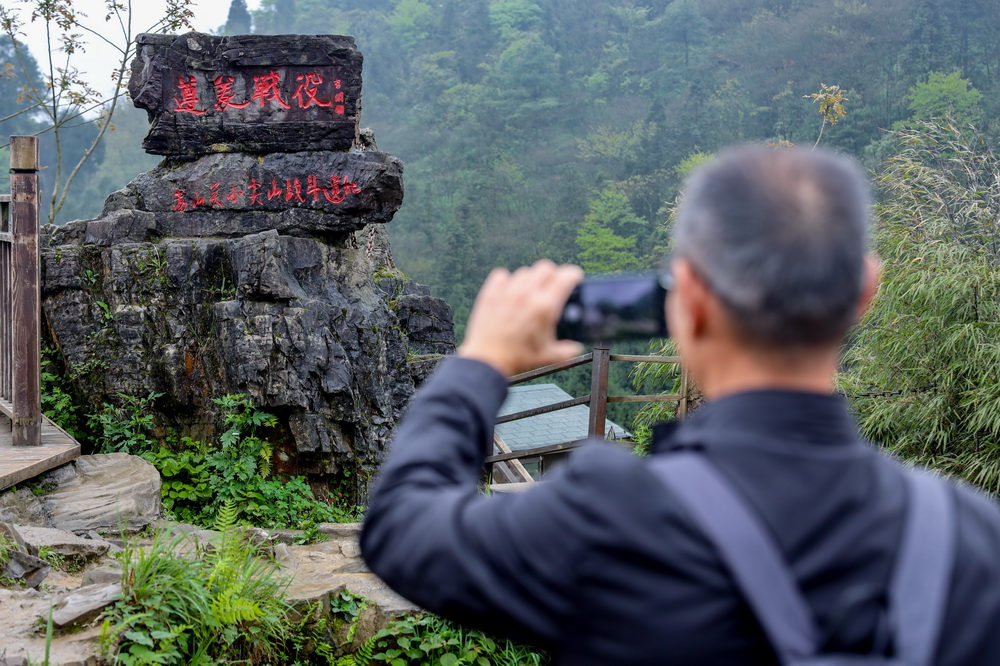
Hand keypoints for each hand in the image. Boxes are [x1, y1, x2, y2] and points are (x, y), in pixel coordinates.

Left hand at [458, 260, 583, 377]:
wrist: (487, 361)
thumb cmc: (517, 358)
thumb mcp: (548, 356)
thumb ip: (567, 351)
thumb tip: (575, 347)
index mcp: (545, 307)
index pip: (565, 276)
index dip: (573, 274)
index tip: (574, 278)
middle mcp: (527, 294)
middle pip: (545, 267)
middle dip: (553, 274)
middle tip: (552, 285)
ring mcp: (507, 291)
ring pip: (525, 271)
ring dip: (530, 279)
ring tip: (529, 292)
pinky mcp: (490, 293)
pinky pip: (502, 274)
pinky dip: (507, 280)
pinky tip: (509, 292)